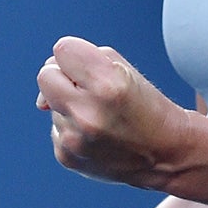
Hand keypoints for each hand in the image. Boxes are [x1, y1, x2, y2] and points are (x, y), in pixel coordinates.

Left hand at [37, 36, 189, 188]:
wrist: (166, 154)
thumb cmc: (145, 106)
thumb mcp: (124, 70)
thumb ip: (79, 62)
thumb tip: (41, 100)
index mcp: (107, 85)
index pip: (62, 50)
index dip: (76, 55)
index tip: (90, 66)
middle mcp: (88, 113)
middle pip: (45, 76)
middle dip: (63, 77)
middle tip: (89, 89)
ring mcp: (75, 139)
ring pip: (50, 104)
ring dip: (70, 106)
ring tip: (102, 118)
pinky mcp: (67, 157)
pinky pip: (55, 128)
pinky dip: (71, 128)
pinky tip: (96, 135)